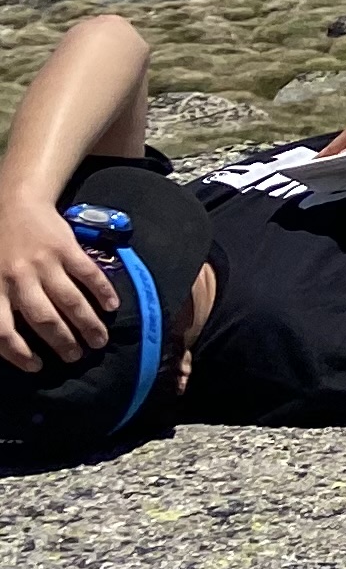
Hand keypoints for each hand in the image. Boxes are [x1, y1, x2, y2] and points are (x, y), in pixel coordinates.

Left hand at [0, 178, 125, 370]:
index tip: (37, 365)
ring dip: (88, 324)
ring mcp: (45, 264)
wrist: (13, 202)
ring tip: (99, 341)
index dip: (20, 354)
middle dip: (63, 343)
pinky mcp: (67, 249)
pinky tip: (112, 306)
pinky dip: (102, 292)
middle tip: (76, 357)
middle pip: (44, 320)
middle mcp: (19, 279)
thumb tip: (3, 337)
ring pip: (70, 301)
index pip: (4, 332)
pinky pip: (88, 275)